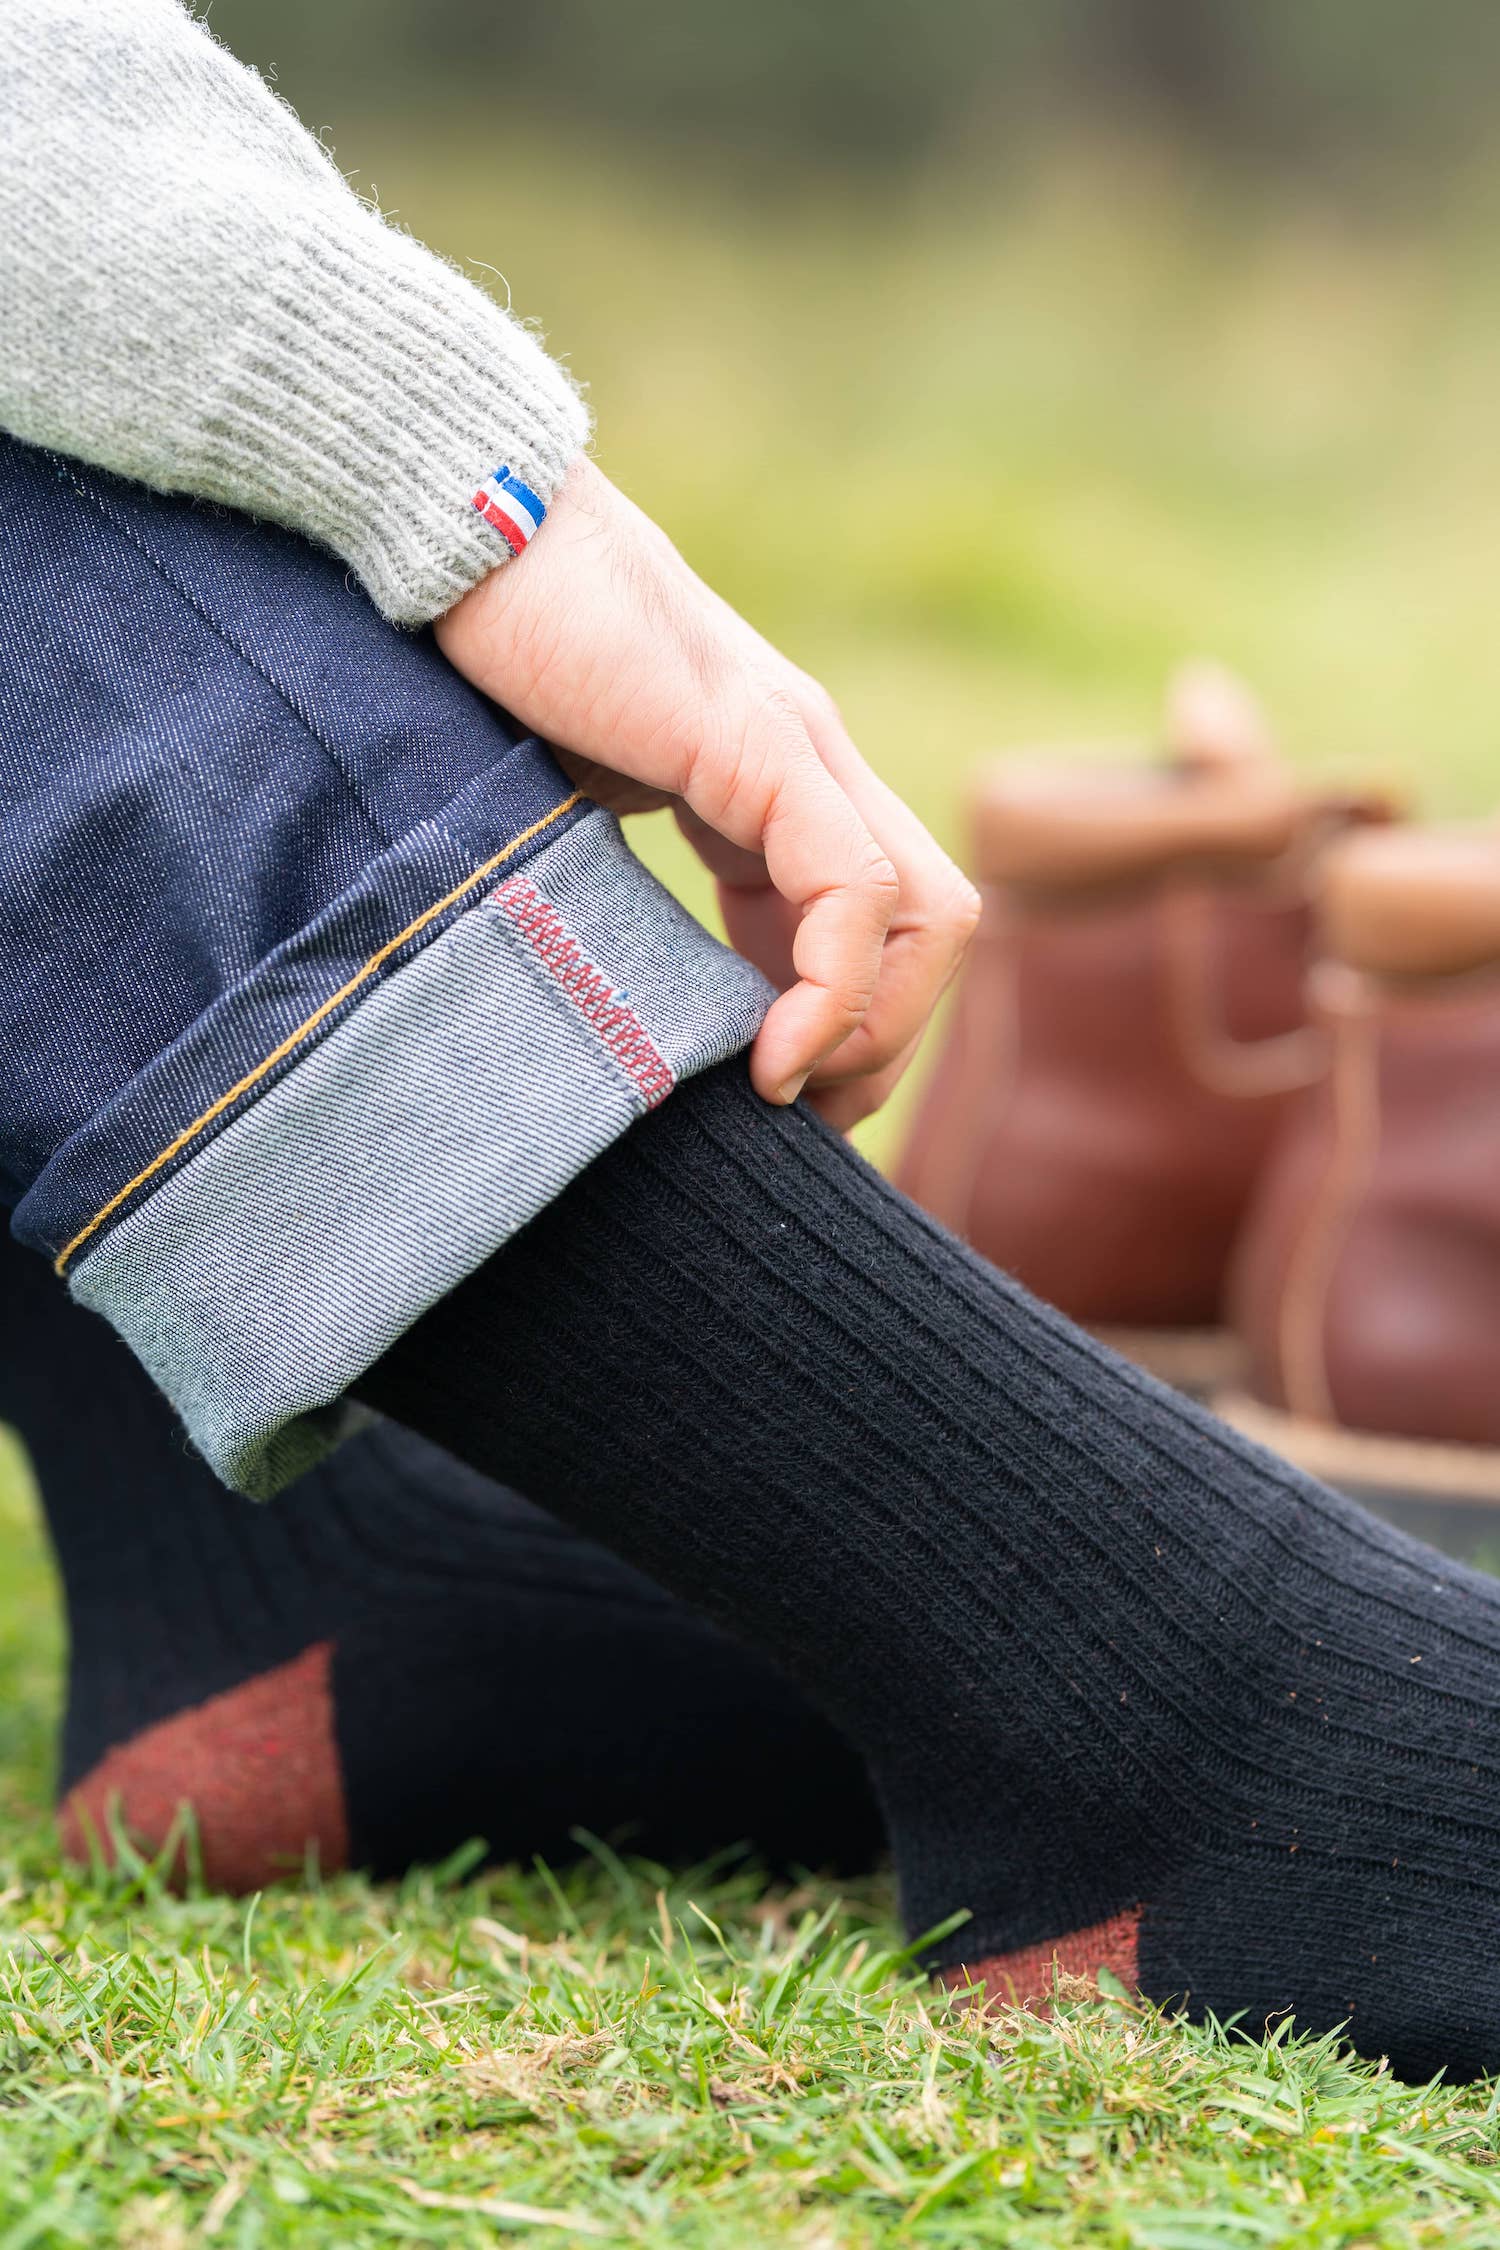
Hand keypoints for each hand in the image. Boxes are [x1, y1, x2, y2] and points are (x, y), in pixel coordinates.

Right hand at [436, 459, 979, 1126]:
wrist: (453, 530)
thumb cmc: (481, 663)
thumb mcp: (563, 810)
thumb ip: (609, 888)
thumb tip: (596, 1005)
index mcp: (768, 784)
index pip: (879, 919)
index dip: (854, 1026)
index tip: (780, 1103)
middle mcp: (810, 766)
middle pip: (933, 923)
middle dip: (886, 1044)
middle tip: (802, 1121)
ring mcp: (797, 748)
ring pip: (925, 912)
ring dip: (875, 1031)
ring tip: (785, 1091)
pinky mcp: (759, 742)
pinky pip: (850, 884)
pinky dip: (832, 985)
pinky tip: (769, 1055)